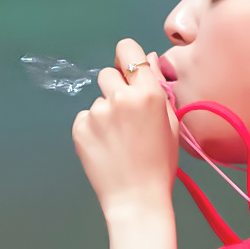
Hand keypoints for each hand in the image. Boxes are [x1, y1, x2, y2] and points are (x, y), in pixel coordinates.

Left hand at [73, 40, 180, 248]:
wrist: (136, 199)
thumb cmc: (160, 163)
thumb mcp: (170, 123)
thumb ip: (158, 88)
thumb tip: (148, 58)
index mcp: (147, 93)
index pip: (128, 50)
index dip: (127, 57)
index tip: (128, 68)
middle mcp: (119, 97)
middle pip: (108, 73)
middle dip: (115, 87)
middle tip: (125, 114)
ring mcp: (96, 112)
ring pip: (97, 99)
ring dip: (105, 112)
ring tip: (117, 139)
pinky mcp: (79, 128)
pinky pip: (85, 118)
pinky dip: (93, 129)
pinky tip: (105, 148)